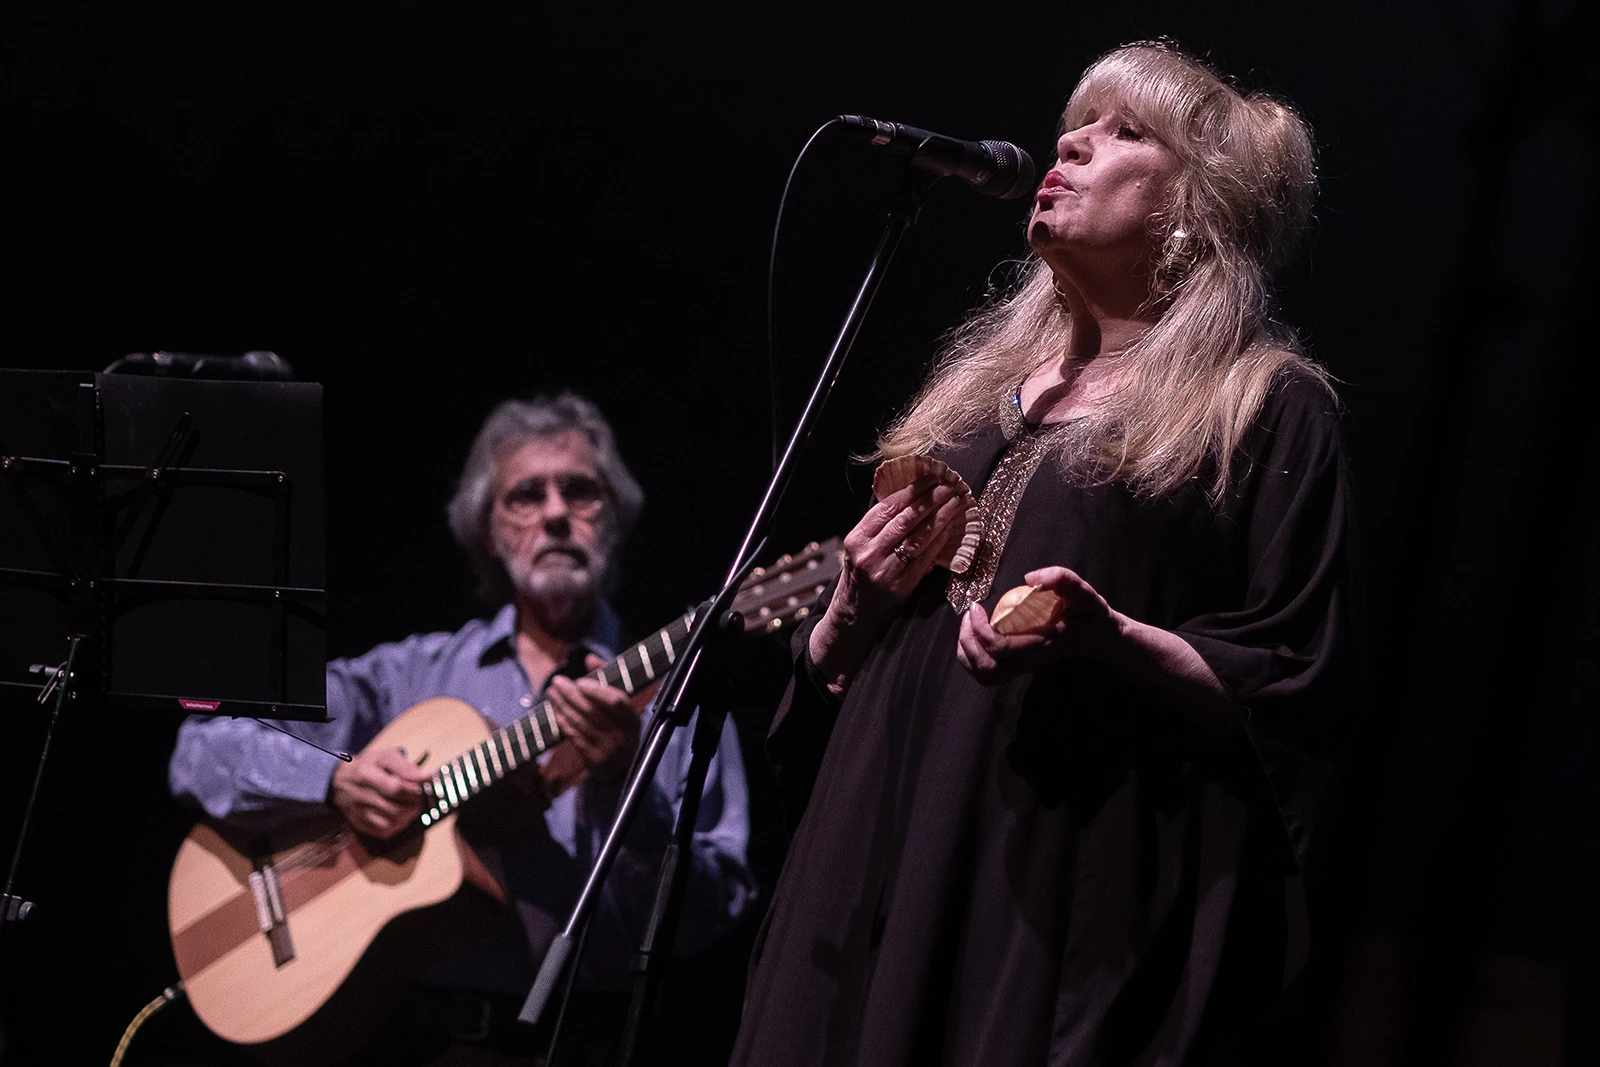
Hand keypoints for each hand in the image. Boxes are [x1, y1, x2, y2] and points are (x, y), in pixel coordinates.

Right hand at [330, 745, 430, 838]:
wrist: (339, 781)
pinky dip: (399, 824)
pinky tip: (401, 814)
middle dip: (414, 803)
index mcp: (366, 775)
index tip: (421, 786)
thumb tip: (425, 777)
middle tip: (419, 796)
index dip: (413, 790)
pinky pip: (385, 831)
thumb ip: (405, 766)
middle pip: (396, 807)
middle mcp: (361, 796)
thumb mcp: (384, 757)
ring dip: (409, 814)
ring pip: (393, 821)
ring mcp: (359, 813)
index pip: (395, 788)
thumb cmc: (366, 766)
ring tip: (411, 804)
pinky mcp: (361, 824)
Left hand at [547, 653, 639, 780]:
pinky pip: (575, 736)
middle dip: (572, 694)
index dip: (597, 690)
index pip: (616, 701)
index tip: (580, 681)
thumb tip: (589, 658)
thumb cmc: (619, 727)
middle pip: (593, 711)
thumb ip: (607, 680)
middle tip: (557, 681)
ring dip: (563, 706)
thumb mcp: (620, 707)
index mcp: (632, 719)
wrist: (622, 768)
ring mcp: (608, 749)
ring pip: (581, 723)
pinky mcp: (594, 760)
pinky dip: (563, 722)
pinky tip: (556, 711)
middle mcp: (623, 735)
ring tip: (551, 692)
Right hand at [809, 474, 969, 694]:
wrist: (854, 613)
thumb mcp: (861, 546)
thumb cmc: (861, 573)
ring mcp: (884, 569)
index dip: (911, 491)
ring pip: (917, 537)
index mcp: (857, 537)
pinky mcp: (900, 584)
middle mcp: (868, 552)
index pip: (887, 507)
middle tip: (949, 485)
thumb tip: (913, 497)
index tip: (930, 478)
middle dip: (929, 499)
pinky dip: (939, 540)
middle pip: (904, 519)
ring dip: (939, 517)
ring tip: (955, 502)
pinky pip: (924, 557)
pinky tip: (950, 528)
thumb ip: (880, 525)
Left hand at [956, 565, 1122, 684]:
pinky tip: (975, 637)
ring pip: (985, 674)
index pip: (999, 646)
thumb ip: (1062, 579)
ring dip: (967, 652)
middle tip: (969, 615)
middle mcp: (1030, 660)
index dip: (979, 628)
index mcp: (1041, 644)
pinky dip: (973, 659)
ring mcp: (1024, 666)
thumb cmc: (1090, 614)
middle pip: (986, 666)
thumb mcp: (1083, 592)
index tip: (976, 606)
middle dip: (968, 640)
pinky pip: (989, 674)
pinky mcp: (1020, 666)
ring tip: (968, 626)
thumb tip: (1030, 578)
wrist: (1101, 637)